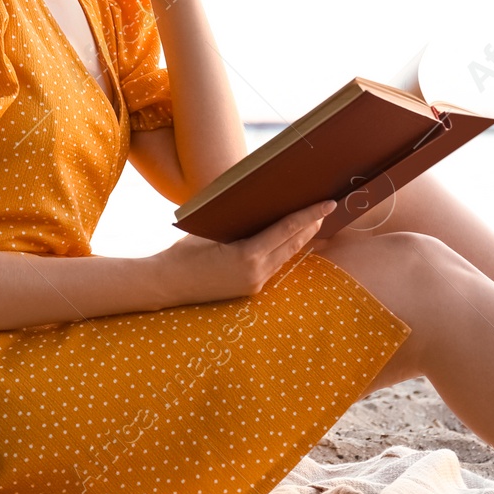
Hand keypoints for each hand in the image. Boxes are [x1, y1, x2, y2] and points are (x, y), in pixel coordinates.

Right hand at [149, 199, 337, 306]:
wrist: (166, 284)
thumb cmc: (183, 251)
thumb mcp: (211, 229)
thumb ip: (240, 222)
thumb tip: (262, 205)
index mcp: (247, 256)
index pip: (286, 230)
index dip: (309, 215)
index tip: (328, 204)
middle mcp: (256, 273)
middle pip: (292, 245)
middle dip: (311, 226)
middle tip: (325, 208)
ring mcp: (254, 284)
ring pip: (286, 257)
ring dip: (300, 239)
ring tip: (313, 222)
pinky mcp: (250, 290)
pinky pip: (274, 266)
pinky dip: (284, 251)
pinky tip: (289, 240)